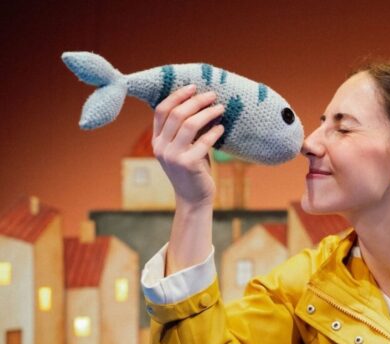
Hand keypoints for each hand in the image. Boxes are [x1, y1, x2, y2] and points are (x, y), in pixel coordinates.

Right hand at [152, 84, 224, 207]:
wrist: (193, 198)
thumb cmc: (192, 170)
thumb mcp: (184, 148)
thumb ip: (187, 129)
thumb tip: (204, 103)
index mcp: (157, 141)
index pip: (162, 111)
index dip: (177, 96)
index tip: (193, 87)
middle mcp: (161, 147)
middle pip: (176, 114)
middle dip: (196, 101)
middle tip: (212, 95)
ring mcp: (173, 156)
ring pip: (189, 124)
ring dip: (207, 113)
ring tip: (220, 108)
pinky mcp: (188, 164)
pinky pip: (203, 141)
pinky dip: (214, 132)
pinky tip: (221, 128)